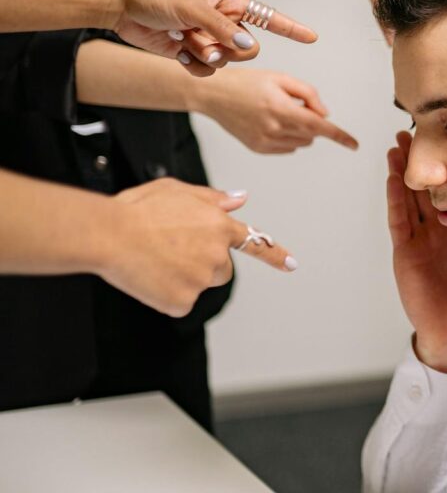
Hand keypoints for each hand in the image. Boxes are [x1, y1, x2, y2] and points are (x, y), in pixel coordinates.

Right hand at [99, 178, 295, 317]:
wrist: (108, 235)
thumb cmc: (137, 210)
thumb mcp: (176, 190)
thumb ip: (211, 198)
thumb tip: (241, 199)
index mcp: (218, 224)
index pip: (254, 241)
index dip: (274, 254)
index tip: (292, 264)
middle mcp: (217, 253)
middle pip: (222, 269)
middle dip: (204, 263)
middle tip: (170, 251)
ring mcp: (202, 279)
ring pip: (200, 285)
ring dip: (184, 278)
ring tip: (154, 259)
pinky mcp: (184, 301)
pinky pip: (179, 302)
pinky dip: (165, 295)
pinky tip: (148, 277)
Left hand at [114, 0, 318, 75]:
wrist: (124, 9)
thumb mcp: (193, 8)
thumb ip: (223, 29)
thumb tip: (249, 47)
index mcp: (230, 3)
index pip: (268, 17)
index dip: (291, 28)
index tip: (311, 37)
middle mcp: (224, 22)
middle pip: (249, 49)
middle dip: (229, 50)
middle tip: (204, 43)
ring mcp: (210, 39)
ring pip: (227, 62)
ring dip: (205, 56)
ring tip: (183, 41)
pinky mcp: (194, 54)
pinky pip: (207, 71)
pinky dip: (193, 66)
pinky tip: (177, 53)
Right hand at [192, 68, 358, 153]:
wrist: (214, 94)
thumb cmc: (247, 82)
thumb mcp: (281, 78)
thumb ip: (308, 94)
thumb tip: (324, 114)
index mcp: (281, 109)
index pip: (319, 127)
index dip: (339, 136)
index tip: (354, 144)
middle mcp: (274, 129)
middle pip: (312, 133)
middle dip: (311, 120)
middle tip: (292, 103)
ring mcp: (265, 142)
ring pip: (302, 142)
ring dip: (300, 129)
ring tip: (278, 110)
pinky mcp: (259, 148)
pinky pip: (287, 147)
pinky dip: (288, 136)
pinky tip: (271, 121)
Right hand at [387, 131, 446, 372]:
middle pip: (437, 188)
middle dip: (432, 159)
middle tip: (422, 126)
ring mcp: (425, 241)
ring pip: (415, 198)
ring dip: (406, 170)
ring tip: (400, 141)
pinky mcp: (408, 255)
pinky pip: (400, 222)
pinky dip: (395, 198)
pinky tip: (393, 176)